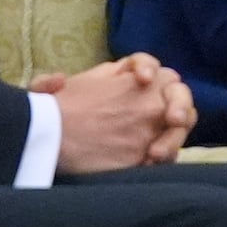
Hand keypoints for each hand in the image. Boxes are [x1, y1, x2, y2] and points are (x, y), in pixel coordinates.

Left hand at [38, 54, 190, 174]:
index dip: (148, 67)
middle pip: (175, 91)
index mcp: (123, 77)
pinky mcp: (152, 146)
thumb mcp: (45, 101)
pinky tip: (154, 164)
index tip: (142, 80)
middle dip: (179, 102)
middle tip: (172, 119)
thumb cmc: (57, 121)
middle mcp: (144, 95)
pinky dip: (169, 154)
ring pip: (182, 120)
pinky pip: (172, 147)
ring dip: (176, 135)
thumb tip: (57, 80)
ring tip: (157, 153)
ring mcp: (153, 121)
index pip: (143, 63)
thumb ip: (44, 86)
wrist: (56, 151)